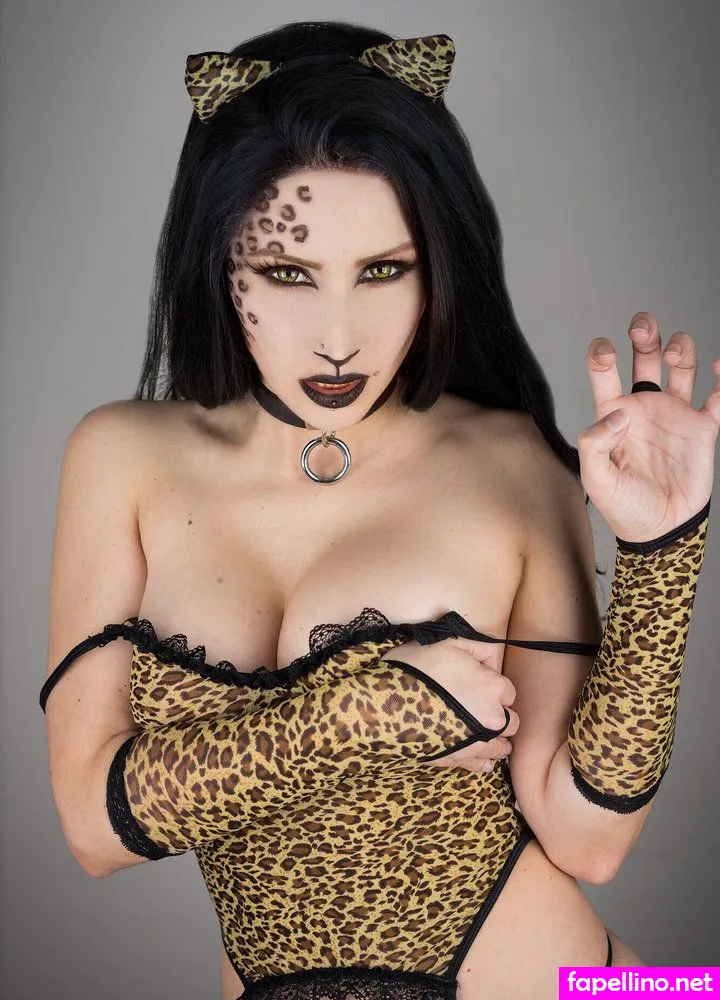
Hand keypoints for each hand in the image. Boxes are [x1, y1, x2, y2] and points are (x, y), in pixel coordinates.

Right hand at [383, 636, 518, 773]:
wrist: (387, 704)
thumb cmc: (416, 668)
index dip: (493, 684)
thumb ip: (479, 645)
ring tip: (484, 734)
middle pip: (511, 721)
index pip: (508, 690)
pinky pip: (482, 765)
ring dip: (496, 740)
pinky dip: (483, 761)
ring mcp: (477, 743)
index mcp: (493, 687)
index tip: (478, 683)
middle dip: (500, 714)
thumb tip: (494, 655)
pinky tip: (478, 756)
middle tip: (481, 708)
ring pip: (501, 746)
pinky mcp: (459, 759)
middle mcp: (492, 718)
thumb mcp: (448, 642)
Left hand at [579, 312, 719, 541]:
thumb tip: (617, 415)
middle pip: (644, 356)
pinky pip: (718, 396)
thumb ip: (595, 444)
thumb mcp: (596, 480)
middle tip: (643, 326)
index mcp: (614, 414)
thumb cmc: (624, 507)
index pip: (604, 372)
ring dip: (680, 348)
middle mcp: (644, 406)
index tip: (606, 351)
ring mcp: (674, 414)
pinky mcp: (702, 428)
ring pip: (681, 366)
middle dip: (645, 333)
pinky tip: (718, 365)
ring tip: (674, 354)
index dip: (602, 354)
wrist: (661, 531)